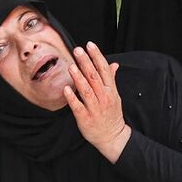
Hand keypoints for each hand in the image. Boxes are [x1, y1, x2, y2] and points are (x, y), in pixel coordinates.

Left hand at [64, 42, 130, 163]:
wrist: (113, 137)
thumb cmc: (111, 115)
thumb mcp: (115, 96)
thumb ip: (111, 80)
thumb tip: (113, 64)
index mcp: (111, 91)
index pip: (104, 70)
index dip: (97, 56)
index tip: (89, 45)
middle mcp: (104, 98)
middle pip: (95, 77)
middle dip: (86, 63)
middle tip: (78, 50)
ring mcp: (95, 108)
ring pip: (87, 91)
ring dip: (79, 78)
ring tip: (72, 66)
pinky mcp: (86, 118)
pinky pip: (78, 107)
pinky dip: (72, 98)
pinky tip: (66, 89)